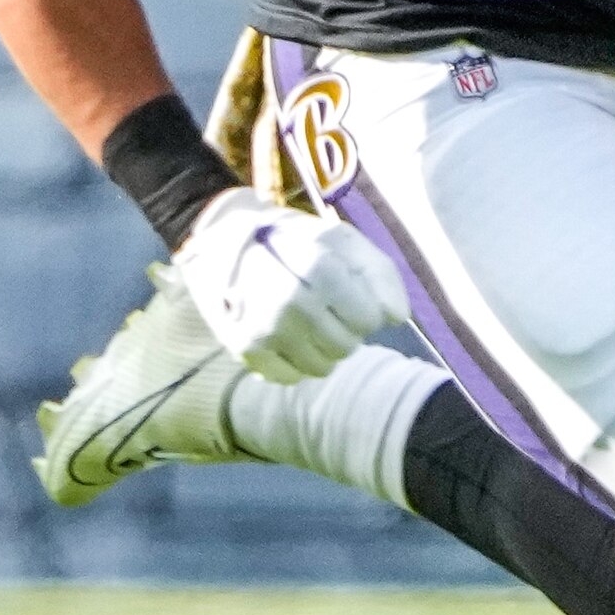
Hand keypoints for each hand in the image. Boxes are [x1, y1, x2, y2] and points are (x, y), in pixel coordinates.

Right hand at [173, 186, 406, 381]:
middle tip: (328, 311)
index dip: (368, 315)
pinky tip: (287, 337)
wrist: (219, 237)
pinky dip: (297, 363)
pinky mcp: (242, 348)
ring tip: (308, 323)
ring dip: (325, 350)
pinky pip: (291, 377)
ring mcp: (260, 326)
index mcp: (313, 261)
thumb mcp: (341, 239)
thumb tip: (395, 317)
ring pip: (321, 366)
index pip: (365, 316)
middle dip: (347, 332)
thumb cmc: (292, 239)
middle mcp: (284, 298)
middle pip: (344, 344)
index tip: (356, 302)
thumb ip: (377, 272)